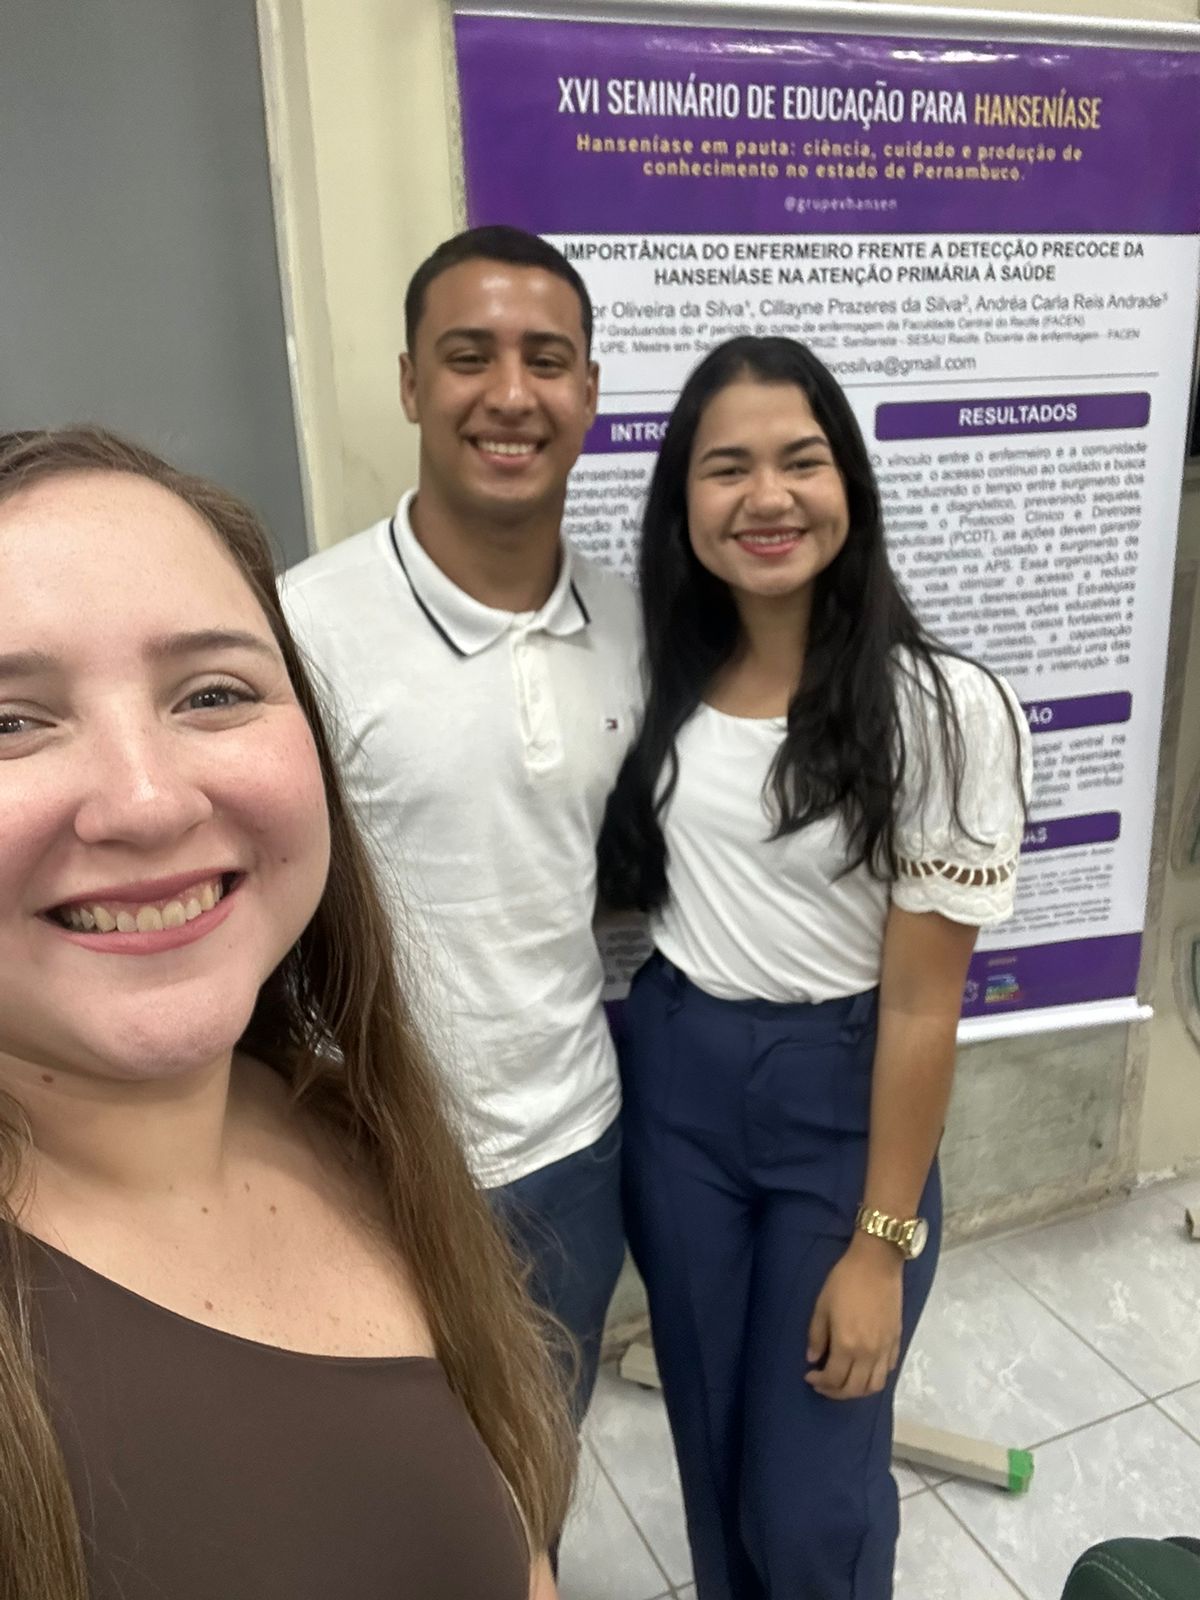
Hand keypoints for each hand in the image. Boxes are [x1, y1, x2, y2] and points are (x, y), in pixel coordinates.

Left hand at [805, 1239, 903, 1400]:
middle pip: (855, 1389)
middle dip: (836, 1392)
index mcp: (847, 1345)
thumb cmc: (845, 1281)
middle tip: (823, 1384)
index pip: (834, 1379)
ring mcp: (885, 1349)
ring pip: (875, 1386)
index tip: (809, 1376)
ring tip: (844, 1381)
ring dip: (857, 1391)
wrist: (877, 1263)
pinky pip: (888, 1370)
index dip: (819, 1382)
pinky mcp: (897, 1341)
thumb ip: (816, 1336)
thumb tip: (812, 1359)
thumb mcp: (822, 1306)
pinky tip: (863, 1368)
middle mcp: (868, 1354)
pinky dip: (875, 1377)